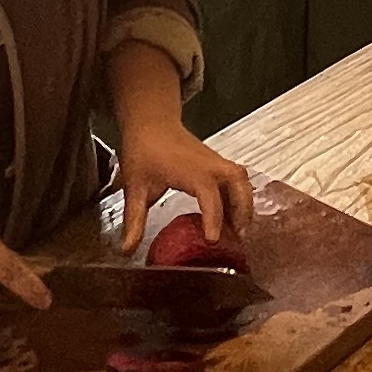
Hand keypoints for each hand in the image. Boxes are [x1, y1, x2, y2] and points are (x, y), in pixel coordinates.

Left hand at [110, 51, 250, 250]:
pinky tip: (231, 214)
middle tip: (237, 237)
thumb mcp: (135, 187)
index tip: (213, 240)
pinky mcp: (216, 162)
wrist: (150, 122)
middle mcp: (209, 165)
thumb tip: (127, 249)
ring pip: (241, 180)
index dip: (213, 219)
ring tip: (239, 228)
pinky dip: (239, 195)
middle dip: (242, 211)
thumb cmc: (144, 149)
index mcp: (191, 171)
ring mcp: (215, 162)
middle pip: (238, 184)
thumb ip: (134, 220)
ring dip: (244, 203)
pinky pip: (236, 178)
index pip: (209, 196)